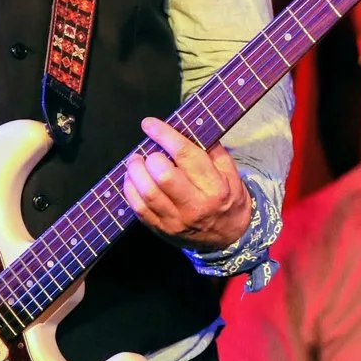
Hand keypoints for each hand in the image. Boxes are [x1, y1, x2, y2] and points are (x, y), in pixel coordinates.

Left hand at [120, 116, 252, 249]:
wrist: (228, 236)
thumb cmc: (226, 198)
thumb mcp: (230, 172)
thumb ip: (212, 150)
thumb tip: (187, 128)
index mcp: (215, 187)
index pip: (186, 155)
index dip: (164, 135)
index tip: (150, 124)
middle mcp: (195, 205)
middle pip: (164, 176)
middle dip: (151, 158)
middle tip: (149, 152)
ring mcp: (177, 220)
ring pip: (148, 193)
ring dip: (135, 172)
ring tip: (135, 162)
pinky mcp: (162, 230)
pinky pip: (139, 209)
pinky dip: (130, 190)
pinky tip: (132, 179)